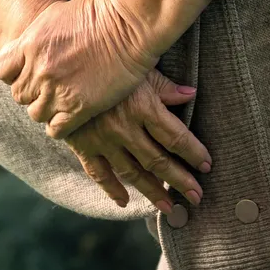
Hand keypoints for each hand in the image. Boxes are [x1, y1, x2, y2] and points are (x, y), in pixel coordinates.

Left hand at [0, 0, 166, 137]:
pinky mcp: (79, 107)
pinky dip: (60, 125)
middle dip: (32, 91)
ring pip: (35, 113)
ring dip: (46, 109)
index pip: (1, 70)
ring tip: (61, 101)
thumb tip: (27, 49)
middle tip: (50, 87)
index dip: (14, 73)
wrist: (129, 23)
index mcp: (30, 44)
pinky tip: (71, 116)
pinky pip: (56, 129)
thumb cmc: (98, 12)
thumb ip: (35, 37)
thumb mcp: (55, 15)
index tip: (28, 72)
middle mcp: (39, 70)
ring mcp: (58, 90)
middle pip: (19, 94)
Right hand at [65, 69, 210, 210]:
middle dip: (181, 180)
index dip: (194, 153)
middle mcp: (125, 128)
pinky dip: (112, 189)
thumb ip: (164, 86)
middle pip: (159, 160)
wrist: (62, 66)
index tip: (207, 165)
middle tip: (197, 197)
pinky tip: (124, 201)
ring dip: (153, 192)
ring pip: (133, 172)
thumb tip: (191, 94)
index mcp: (143, 107)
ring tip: (169, 208)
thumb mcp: (138, 68)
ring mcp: (103, 140)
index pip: (176, 137)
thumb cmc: (106, 61)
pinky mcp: (82, 145)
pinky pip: (99, 173)